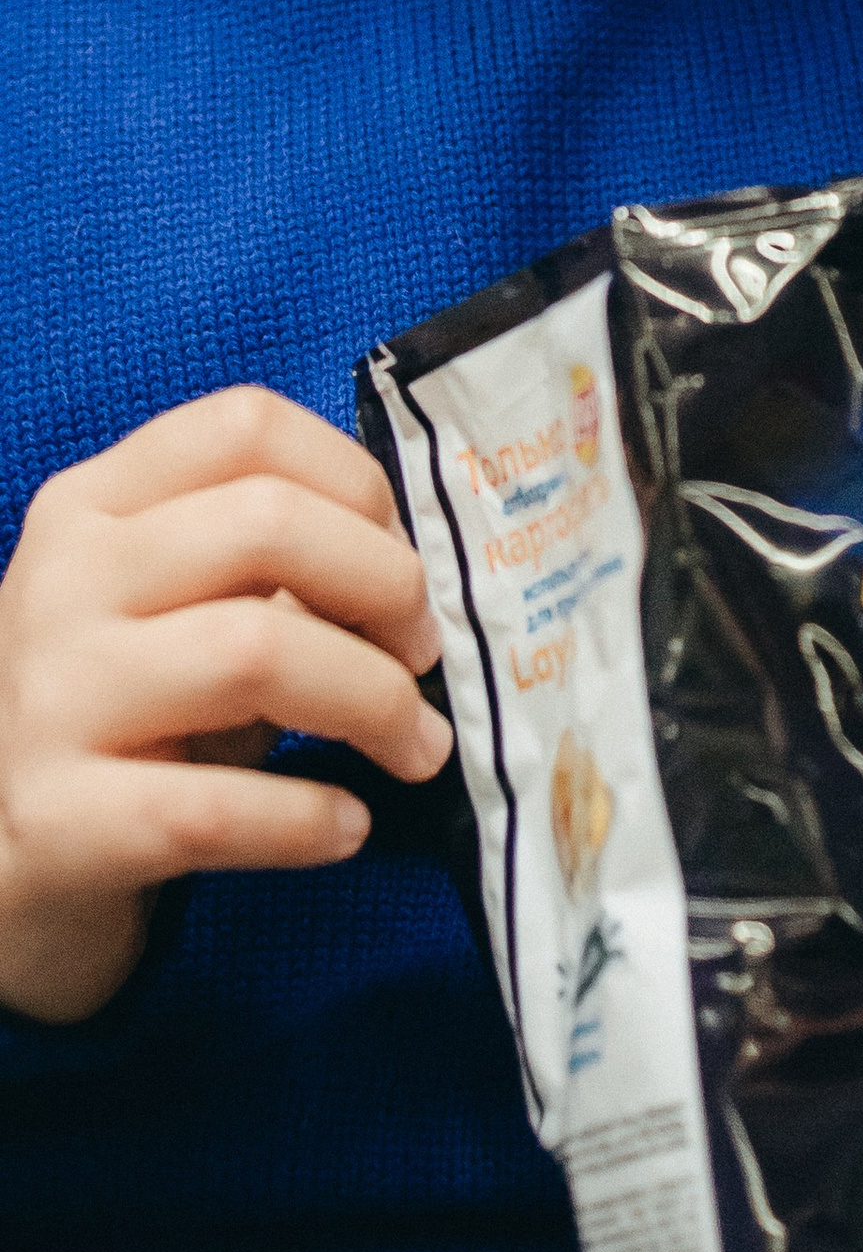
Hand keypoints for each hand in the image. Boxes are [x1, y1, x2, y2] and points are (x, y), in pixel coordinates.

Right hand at [0, 387, 451, 1025]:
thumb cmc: (118, 718)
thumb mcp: (172, 612)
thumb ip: (264, 571)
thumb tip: (409, 578)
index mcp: (93, 506)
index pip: (245, 425)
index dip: (357, 480)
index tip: (404, 555)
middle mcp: (62, 580)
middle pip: (268, 523)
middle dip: (387, 586)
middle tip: (423, 655)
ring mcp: (49, 698)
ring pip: (256, 651)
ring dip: (374, 702)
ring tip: (416, 746)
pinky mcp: (53, 820)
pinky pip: (213, 807)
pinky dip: (306, 818)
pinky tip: (346, 826)